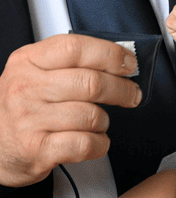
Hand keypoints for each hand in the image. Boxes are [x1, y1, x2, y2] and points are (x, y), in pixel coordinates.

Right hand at [0, 35, 139, 186]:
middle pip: (91, 83)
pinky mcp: (38, 149)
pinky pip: (86, 143)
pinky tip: (93, 140)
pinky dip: (100, 143)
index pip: (75, 48)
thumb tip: (120, 58)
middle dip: (122, 90)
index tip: (129, 64)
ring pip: (92, 115)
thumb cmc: (22, 107)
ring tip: (97, 122)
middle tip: (132, 95)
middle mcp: (26, 88)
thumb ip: (70, 63)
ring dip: (105, 121)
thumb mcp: (34, 73)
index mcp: (27, 61)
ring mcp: (30, 119)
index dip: (110, 54)